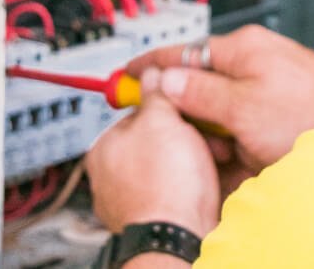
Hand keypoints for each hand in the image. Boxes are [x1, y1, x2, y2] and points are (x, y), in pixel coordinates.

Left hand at [85, 68, 219, 237]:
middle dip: (182, 135)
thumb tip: (152, 74)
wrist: (177, 239)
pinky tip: (205, 182)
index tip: (184, 107)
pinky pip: (175, 191)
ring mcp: (130, 202)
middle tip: (202, 136)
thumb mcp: (163, 120)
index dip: (166, 106)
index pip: (136, 113)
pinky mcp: (152, 220)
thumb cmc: (165, 186)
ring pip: (167, 166)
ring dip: (191, 160)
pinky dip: (190, 185)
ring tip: (209, 159)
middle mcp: (110, 179)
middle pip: (153, 140)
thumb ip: (156, 94)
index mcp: (103, 149)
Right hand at [127, 25, 313, 177]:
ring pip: (220, 115)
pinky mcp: (275, 115)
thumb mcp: (244, 107)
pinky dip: (237, 148)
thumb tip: (164, 81)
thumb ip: (200, 93)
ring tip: (229, 156)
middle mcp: (252, 65)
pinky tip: (243, 164)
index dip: (151, 66)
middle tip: (192, 141)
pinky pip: (242, 130)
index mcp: (242, 49)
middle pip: (200, 88)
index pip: (184, 52)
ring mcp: (264, 90)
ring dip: (217, 139)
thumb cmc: (312, 112)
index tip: (124, 77)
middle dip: (192, 118)